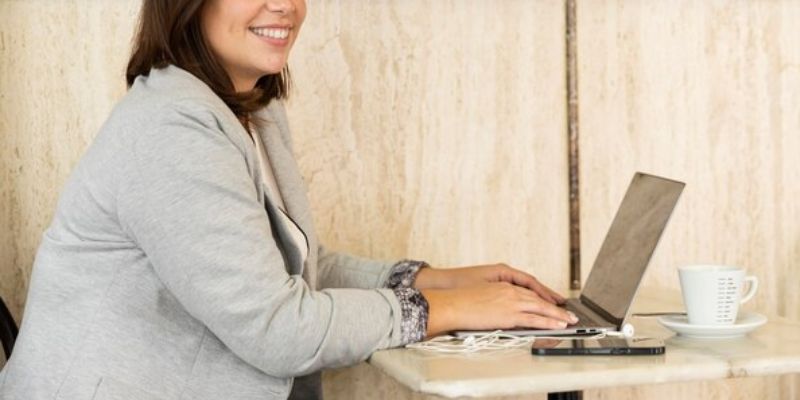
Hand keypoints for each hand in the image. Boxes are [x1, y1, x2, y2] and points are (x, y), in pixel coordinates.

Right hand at [421, 282, 577, 336]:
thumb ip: (498, 301)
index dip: (543, 298)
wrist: (452, 303)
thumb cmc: (461, 300)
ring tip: (569, 321)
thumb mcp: (483, 295)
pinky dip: (548, 322)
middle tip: (569, 314)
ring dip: (557, 315)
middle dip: (555, 308)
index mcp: (504, 285)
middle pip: (539, 299)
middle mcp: (510, 291)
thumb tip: (504, 311)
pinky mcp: (509, 314)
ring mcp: (511, 302)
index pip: (530, 291)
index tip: (553, 304)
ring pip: (541, 308)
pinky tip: (557, 326)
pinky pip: (534, 319)